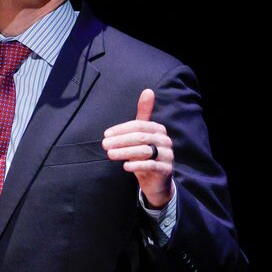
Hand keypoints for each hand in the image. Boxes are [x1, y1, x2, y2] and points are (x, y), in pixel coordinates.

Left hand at [102, 89, 173, 208]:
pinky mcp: (166, 170)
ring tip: (110, 154)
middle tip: (105, 145)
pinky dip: (137, 165)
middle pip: (140, 137)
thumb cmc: (146, 154)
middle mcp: (165, 140)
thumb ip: (143, 114)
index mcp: (158, 129)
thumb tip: (148, 90)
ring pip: (145, 151)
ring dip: (124, 152)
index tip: (106, 135)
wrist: (157, 181)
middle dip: (120, 140)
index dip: (121, 130)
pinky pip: (151, 165)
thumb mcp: (142, 134)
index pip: (138, 125)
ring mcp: (167, 155)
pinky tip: (125, 167)